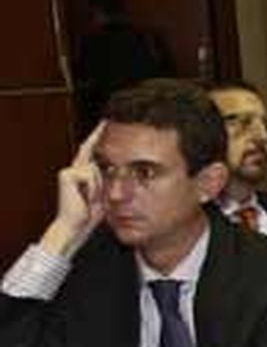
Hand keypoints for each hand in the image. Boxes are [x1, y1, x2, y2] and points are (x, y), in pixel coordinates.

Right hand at [40, 124, 107, 257]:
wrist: (75, 226)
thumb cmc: (89, 214)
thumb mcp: (103, 195)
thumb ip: (106, 181)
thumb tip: (119, 169)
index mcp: (82, 173)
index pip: (90, 150)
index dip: (97, 136)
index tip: (105, 122)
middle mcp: (74, 169)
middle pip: (90, 149)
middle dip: (98, 134)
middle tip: (107, 120)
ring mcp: (69, 171)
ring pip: (96, 169)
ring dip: (99, 186)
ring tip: (91, 198)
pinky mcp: (67, 175)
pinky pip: (91, 175)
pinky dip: (93, 188)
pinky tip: (85, 197)